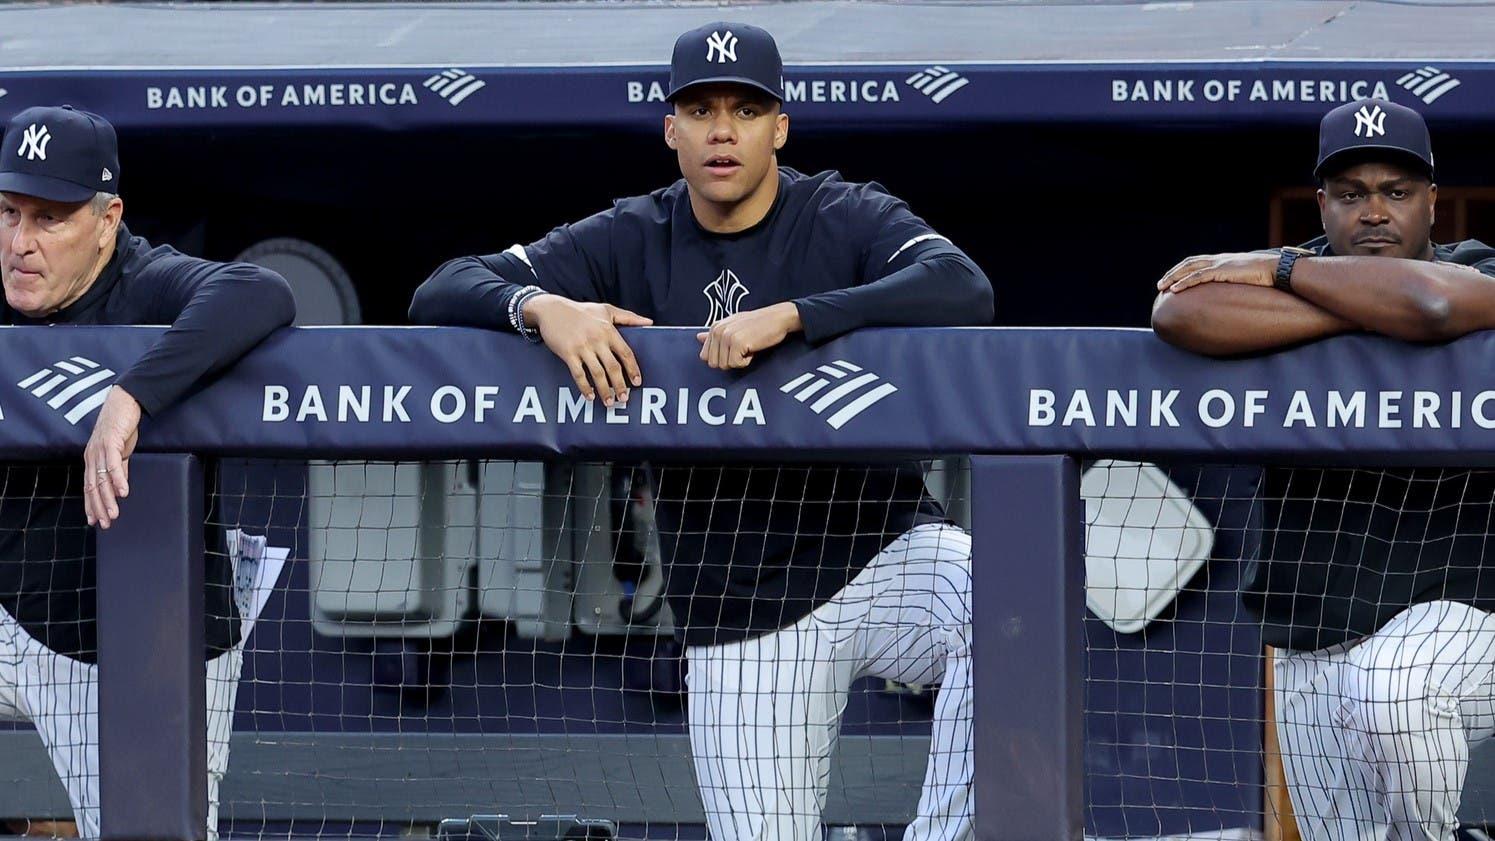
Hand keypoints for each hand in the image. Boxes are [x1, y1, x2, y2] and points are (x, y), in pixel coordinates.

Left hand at [84, 386, 140, 529]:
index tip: (95, 521)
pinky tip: (124, 491)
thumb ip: (118, 467)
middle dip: (98, 507)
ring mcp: (99, 450)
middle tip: (106, 524)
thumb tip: (119, 486)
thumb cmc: (120, 426)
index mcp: (92, 459)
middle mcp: (91, 456)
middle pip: (93, 487)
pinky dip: (118, 480)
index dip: (91, 505)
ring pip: (101, 479)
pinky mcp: (111, 442)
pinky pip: (113, 465)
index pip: (89, 487)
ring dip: (108, 498)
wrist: (124, 402)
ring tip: (114, 513)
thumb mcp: (119, 450)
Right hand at [529, 294, 651, 404]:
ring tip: (610, 402)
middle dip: (620, 385)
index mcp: (608, 330)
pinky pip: (579, 374)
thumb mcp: (606, 310)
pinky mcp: (568, 353)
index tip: (637, 382)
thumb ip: (629, 317)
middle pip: (613, 367)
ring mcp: (582, 347)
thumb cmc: (581, 310)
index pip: (625, 353)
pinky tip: (590, 396)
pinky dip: (585, 387)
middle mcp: (597, 340)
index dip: (632, 369)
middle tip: (624, 398)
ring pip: (597, 374)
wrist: (552, 309)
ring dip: (605, 390)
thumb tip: (649, 322)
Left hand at [696, 302, 801, 369]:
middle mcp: (718, 331)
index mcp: (715, 327)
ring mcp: (727, 336)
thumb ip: (715, 334)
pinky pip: (736, 364)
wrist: (777, 318)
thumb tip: (699, 338)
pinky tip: (753, 348)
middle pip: (714, 364)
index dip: (721, 358)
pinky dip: (747, 361)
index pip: (705, 356)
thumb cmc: (757, 323)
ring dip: (739, 360)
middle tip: (742, 349)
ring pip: (725, 365)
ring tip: (748, 346)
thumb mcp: (733, 325)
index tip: (734, 349)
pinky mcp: (737, 343)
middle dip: (729, 361)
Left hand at [1157, 253, 1276, 293]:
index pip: (1197, 262)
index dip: (1182, 269)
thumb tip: (1231, 294)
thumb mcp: (1247, 277)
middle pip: (1189, 263)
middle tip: (1160, 284)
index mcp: (1224, 260)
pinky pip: (1199, 277)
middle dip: (1173, 273)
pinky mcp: (1223, 271)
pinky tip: (1175, 290)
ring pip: (1189, 269)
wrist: (1279, 270)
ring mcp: (1220, 264)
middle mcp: (1219, 259)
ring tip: (1162, 288)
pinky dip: (1184, 283)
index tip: (1172, 278)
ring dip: (1174, 278)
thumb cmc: (1268, 276)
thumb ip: (1236, 281)